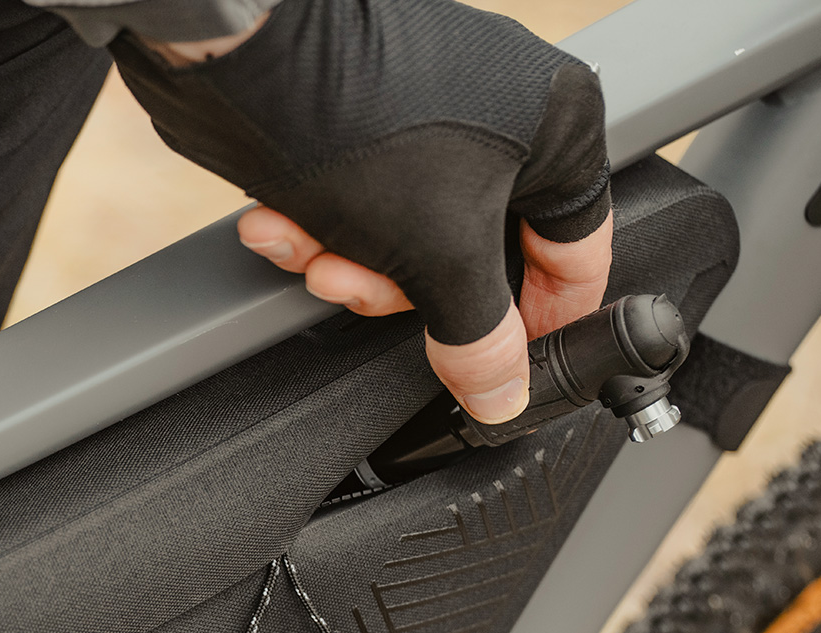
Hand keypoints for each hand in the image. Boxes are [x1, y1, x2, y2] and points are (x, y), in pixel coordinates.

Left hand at [123, 0, 615, 422]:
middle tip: (357, 287)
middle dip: (401, 286)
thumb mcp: (440, 254)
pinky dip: (320, 223)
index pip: (577, 250)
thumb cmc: (359, 117)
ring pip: (407, 235)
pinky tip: (283, 222)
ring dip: (349, 260)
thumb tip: (500, 391)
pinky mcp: (367, 115)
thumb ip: (478, 336)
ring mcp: (431, 109)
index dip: (545, 320)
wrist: (243, 54)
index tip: (513, 367)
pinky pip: (361, 200)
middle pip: (476, 253)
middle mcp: (502, 110)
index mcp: (558, 124)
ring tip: (311, 249)